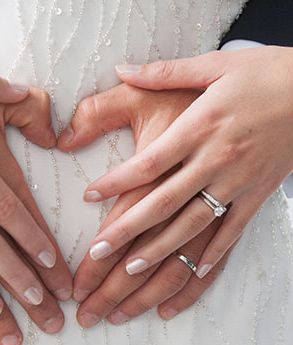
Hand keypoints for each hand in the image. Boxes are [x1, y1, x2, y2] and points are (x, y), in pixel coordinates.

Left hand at [68, 47, 292, 277]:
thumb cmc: (263, 74)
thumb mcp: (212, 64)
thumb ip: (163, 71)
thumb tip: (122, 68)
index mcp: (198, 127)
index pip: (148, 163)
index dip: (115, 182)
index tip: (89, 196)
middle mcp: (215, 160)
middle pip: (164, 203)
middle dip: (128, 231)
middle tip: (98, 253)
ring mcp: (238, 181)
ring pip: (193, 225)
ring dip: (161, 252)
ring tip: (132, 273)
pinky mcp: (259, 193)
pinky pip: (234, 230)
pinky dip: (215, 253)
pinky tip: (194, 273)